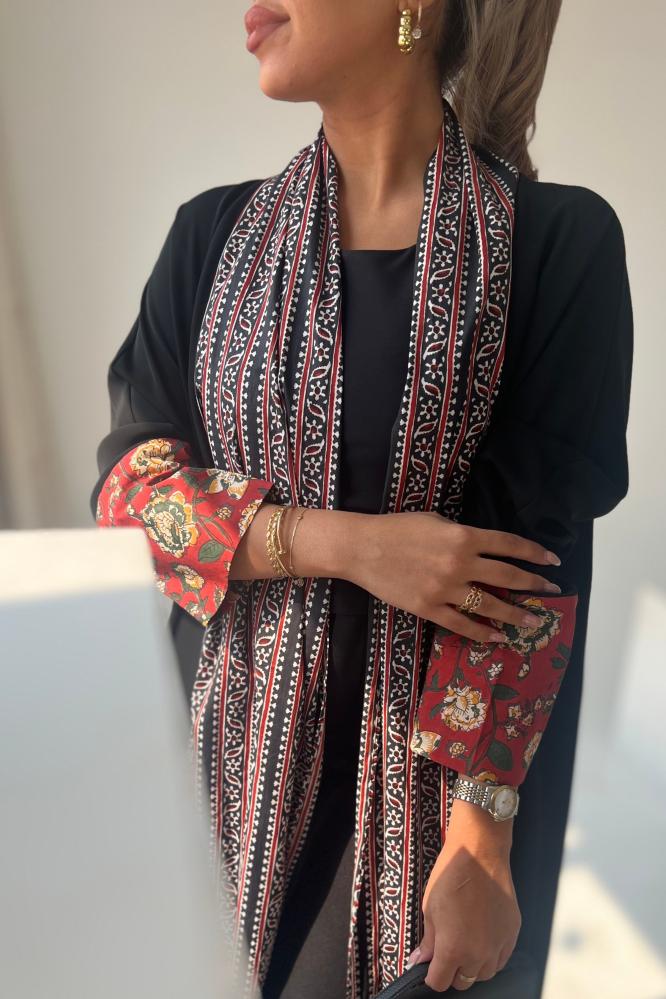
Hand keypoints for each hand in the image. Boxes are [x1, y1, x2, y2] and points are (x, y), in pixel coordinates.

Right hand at [345, 511, 561, 643]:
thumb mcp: (436, 521)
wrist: (362, 548)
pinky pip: (461, 624)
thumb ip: (462, 534)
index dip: (535, 553)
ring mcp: (446, 589)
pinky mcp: (429, 608)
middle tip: (552, 592)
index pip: (509, 545)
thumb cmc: (397, 528)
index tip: (553, 561)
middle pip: (508, 576)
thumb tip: (484, 549)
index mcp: (463, 536)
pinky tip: (497, 637)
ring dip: (515, 614)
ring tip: (534, 621)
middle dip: (534, 585)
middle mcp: (460, 563)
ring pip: (490, 605)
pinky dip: (482, 632)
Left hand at [409, 799, 520, 991]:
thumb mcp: (430, 909)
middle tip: (447, 951)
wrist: (479, 854)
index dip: (431, 975)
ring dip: (473, 965)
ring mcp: (499, 945)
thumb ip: (428, 941)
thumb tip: (420, 961)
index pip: (439, 983)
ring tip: (466, 943)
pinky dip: (491, 955)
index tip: (430, 965)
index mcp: (453, 950)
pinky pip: (501, 958)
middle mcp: (478, 954)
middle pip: (464, 982)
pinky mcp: (513, 933)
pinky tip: (483, 937)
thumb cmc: (450, 877)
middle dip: (453, 971)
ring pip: (484, 973)